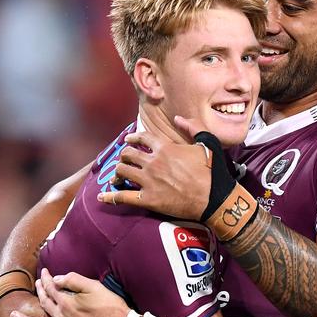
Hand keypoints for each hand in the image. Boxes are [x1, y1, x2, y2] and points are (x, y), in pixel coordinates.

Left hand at [11, 269, 129, 316]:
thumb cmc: (112, 308)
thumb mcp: (96, 287)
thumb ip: (75, 280)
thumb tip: (57, 278)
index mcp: (68, 302)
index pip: (52, 287)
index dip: (46, 279)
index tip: (43, 272)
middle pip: (44, 303)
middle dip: (39, 292)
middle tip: (34, 285)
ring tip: (13, 316)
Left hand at [97, 117, 211, 219]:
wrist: (214, 198)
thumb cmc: (213, 171)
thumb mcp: (208, 142)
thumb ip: (193, 127)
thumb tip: (179, 118)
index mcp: (166, 148)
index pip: (142, 137)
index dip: (132, 138)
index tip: (128, 140)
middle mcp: (154, 162)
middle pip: (128, 154)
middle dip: (124, 155)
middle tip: (125, 160)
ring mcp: (149, 181)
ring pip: (122, 171)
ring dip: (118, 172)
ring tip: (118, 176)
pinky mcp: (148, 199)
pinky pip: (123, 197)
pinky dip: (110, 197)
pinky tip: (102, 196)